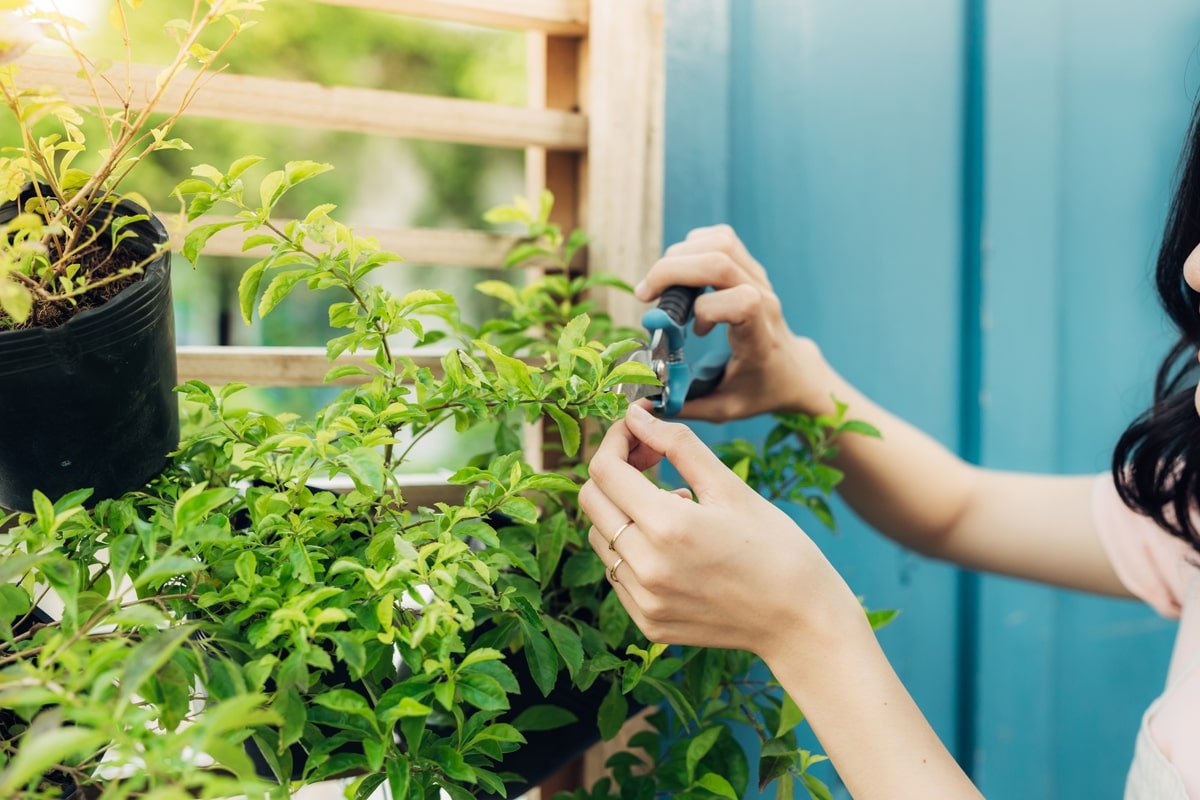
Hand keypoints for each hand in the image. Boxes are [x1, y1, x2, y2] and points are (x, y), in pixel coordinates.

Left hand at [578, 403, 859, 659]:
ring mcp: (643, 600)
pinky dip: (631, 550)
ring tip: (673, 509)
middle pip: (591, 502)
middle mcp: (646, 566)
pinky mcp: (647, 622)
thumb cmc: (777, 547)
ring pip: (599, 537)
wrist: (802, 620)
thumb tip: (636, 415)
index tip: (635, 431)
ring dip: (622, 512)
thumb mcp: (730, 487)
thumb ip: (677, 445)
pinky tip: (672, 547)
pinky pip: (616, 573)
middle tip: (650, 461)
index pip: (605, 471)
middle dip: (613, 472)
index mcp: (668, 526)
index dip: (614, 441)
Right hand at [636, 224, 830, 420]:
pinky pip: (721, 239)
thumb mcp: (725, 409)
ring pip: (719, 242)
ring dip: (679, 256)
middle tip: (645, 296)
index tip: (688, 331)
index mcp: (759, 338)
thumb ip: (685, 406)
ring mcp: (760, 279)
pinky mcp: (751, 268)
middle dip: (671, 270)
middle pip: (720, 260)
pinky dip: (692, 248)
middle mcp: (764, 300)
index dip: (706, 309)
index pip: (743, 302)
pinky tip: (682, 276)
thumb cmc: (760, 390)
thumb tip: (642, 406)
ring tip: (662, 286)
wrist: (794, 370)